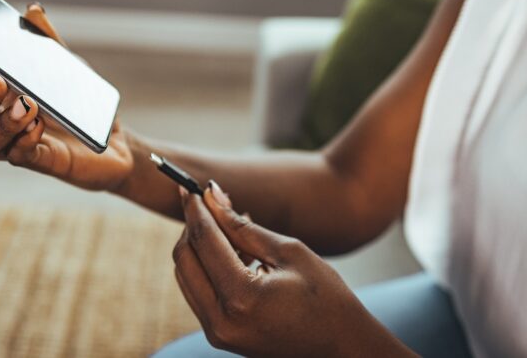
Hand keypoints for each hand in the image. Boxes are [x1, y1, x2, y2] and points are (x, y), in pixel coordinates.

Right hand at [0, 3, 133, 190]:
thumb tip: (33, 10)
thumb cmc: (82, 103)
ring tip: (27, 105)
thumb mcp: (69, 67)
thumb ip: (49, 43)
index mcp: (4, 99)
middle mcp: (3, 124)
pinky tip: (38, 125)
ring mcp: (18, 145)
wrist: (114, 141)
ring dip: (0, 124)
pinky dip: (24, 141)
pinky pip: (19, 156)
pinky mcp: (41, 162)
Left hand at [172, 181, 413, 356]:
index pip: (204, 241)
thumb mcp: (288, 251)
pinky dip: (206, 266)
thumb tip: (212, 196)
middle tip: (207, 202)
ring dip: (198, 245)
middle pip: (184, 258)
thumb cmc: (325, 297)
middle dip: (192, 225)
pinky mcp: (219, 335)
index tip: (189, 186)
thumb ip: (243, 225)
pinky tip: (230, 249)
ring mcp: (217, 332)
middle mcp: (220, 320)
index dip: (196, 209)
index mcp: (241, 298)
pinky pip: (198, 291)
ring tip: (225, 225)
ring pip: (186, 274)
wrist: (342, 347)